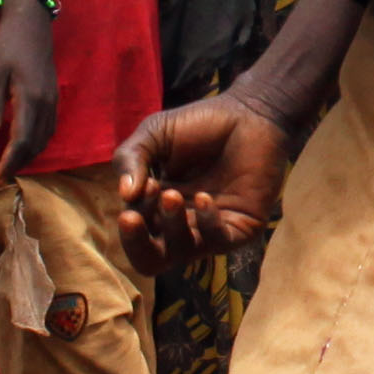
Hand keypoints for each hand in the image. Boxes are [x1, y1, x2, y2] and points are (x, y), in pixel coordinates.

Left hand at [0, 0, 57, 184]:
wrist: (32, 20)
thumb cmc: (8, 43)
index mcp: (31, 99)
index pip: (22, 142)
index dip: (9, 164)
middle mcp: (46, 103)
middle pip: (34, 146)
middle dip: (16, 166)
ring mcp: (52, 100)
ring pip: (44, 139)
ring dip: (27, 157)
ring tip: (7, 168)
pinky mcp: (52, 96)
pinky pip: (48, 128)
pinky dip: (35, 144)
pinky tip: (22, 146)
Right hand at [115, 94, 298, 269]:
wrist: (248, 113)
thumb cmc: (198, 125)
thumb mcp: (153, 135)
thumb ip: (130, 158)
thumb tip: (124, 195)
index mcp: (156, 209)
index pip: (134, 233)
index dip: (132, 216)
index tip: (143, 183)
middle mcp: (181, 226)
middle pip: (150, 259)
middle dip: (136, 243)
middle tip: (131, 218)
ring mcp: (210, 230)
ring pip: (181, 251)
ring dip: (171, 225)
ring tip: (171, 195)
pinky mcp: (240, 227)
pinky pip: (218, 240)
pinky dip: (207, 223)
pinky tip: (204, 197)